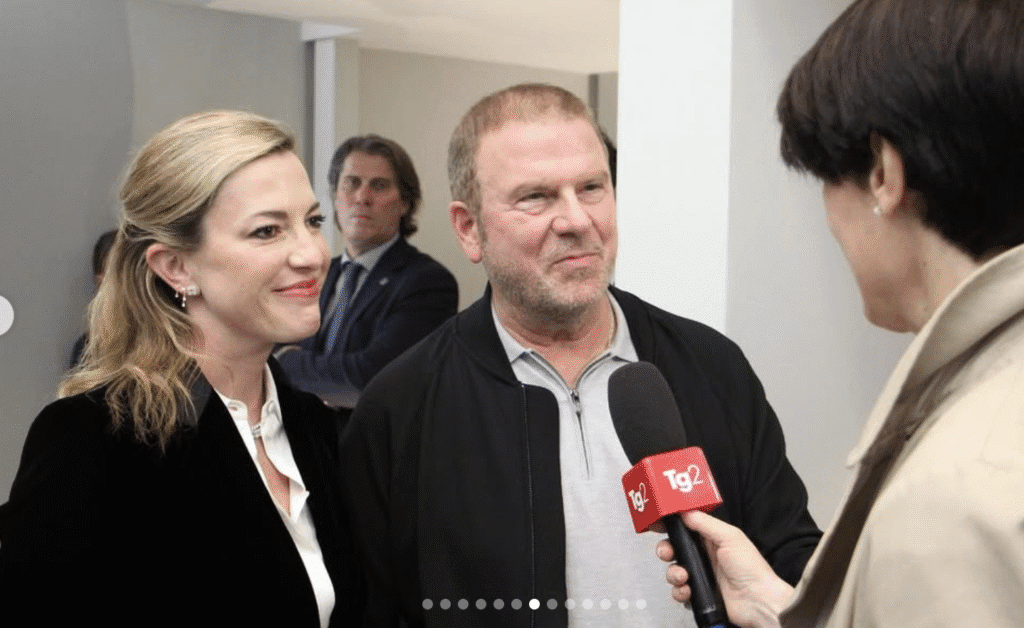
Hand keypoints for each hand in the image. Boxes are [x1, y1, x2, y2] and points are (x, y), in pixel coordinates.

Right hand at [656, 511, 794, 627]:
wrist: (758, 601)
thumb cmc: (751, 569)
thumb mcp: (729, 537)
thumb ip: (705, 523)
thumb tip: (684, 512)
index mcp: (711, 539)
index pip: (685, 527)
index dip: (670, 525)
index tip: (657, 523)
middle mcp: (704, 556)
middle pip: (674, 548)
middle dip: (665, 549)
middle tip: (667, 552)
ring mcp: (700, 575)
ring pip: (673, 570)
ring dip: (673, 573)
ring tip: (683, 576)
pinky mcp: (699, 593)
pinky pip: (679, 591)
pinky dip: (680, 591)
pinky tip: (688, 590)